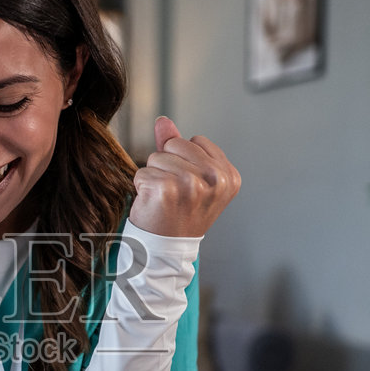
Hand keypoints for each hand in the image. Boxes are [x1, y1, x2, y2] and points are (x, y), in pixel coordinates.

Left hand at [129, 116, 240, 236]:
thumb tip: (163, 120)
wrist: (166, 250)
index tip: (189, 187)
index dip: (185, 160)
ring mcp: (191, 184)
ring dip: (154, 177)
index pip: (195, 140)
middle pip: (175, 144)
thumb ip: (178, 145)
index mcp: (228, 175)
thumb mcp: (191, 177)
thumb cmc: (179, 214)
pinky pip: (142, 172)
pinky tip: (153, 205)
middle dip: (168, 165)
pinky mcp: (166, 190)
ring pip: (156, 157)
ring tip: (164, 200)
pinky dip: (141, 188)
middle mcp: (215, 179)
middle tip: (174, 194)